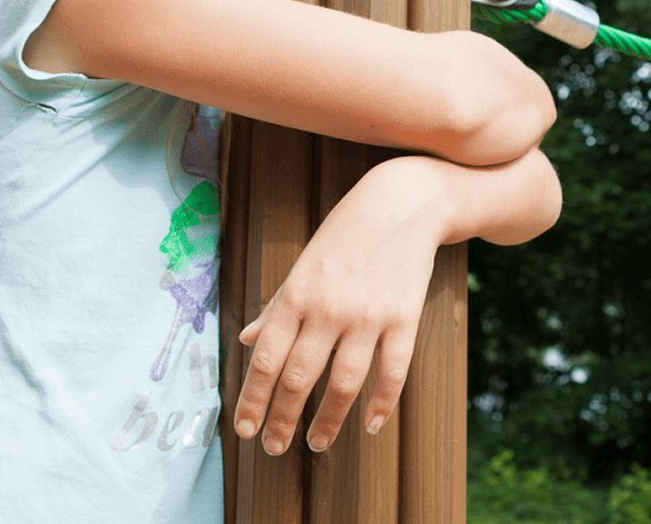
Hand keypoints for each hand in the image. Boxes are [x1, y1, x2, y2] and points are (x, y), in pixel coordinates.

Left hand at [232, 157, 446, 455]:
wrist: (401, 203)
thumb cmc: (345, 234)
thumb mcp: (304, 264)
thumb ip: (277, 305)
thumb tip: (247, 338)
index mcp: (298, 293)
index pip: (266, 357)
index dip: (253, 399)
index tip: (245, 430)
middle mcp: (329, 306)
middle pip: (299, 377)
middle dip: (282, 418)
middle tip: (273, 447)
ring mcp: (368, 314)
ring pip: (343, 384)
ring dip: (328, 422)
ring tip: (316, 443)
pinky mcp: (404, 318)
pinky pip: (392, 372)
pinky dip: (381, 404)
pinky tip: (371, 424)